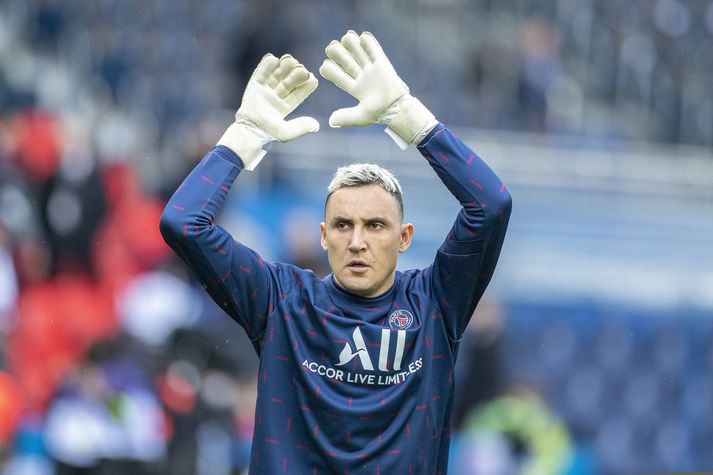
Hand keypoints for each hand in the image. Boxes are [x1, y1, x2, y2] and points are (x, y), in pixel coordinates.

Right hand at [218, 54, 318, 169]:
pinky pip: (261, 72)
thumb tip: (317, 125)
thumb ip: (301, 128)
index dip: (307, 83)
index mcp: (287, 106)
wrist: (249, 129)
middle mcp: (277, 96)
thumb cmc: (268, 133)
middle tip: (299, 67)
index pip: (300, 92)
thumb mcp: (287, 132)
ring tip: (289, 61)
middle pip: (290, 80)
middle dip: (296, 72)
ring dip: (285, 65)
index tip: (311, 77)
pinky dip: (267, 64)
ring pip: (278, 73)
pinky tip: (274, 59)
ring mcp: (266, 90)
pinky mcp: (255, 85)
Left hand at [319, 30, 436, 147]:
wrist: (398, 106)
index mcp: (355, 88)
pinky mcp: (382, 63)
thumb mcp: (361, 116)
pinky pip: (373, 49)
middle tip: (332, 48)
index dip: (330, 69)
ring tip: (347, 39)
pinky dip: (367, 41)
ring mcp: (371, 69)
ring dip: (350, 43)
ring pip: (357, 51)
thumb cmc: (380, 113)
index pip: (337, 75)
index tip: (325, 65)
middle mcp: (361, 77)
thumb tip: (330, 122)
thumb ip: (346, 117)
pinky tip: (362, 38)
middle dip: (336, 53)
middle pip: (345, 60)